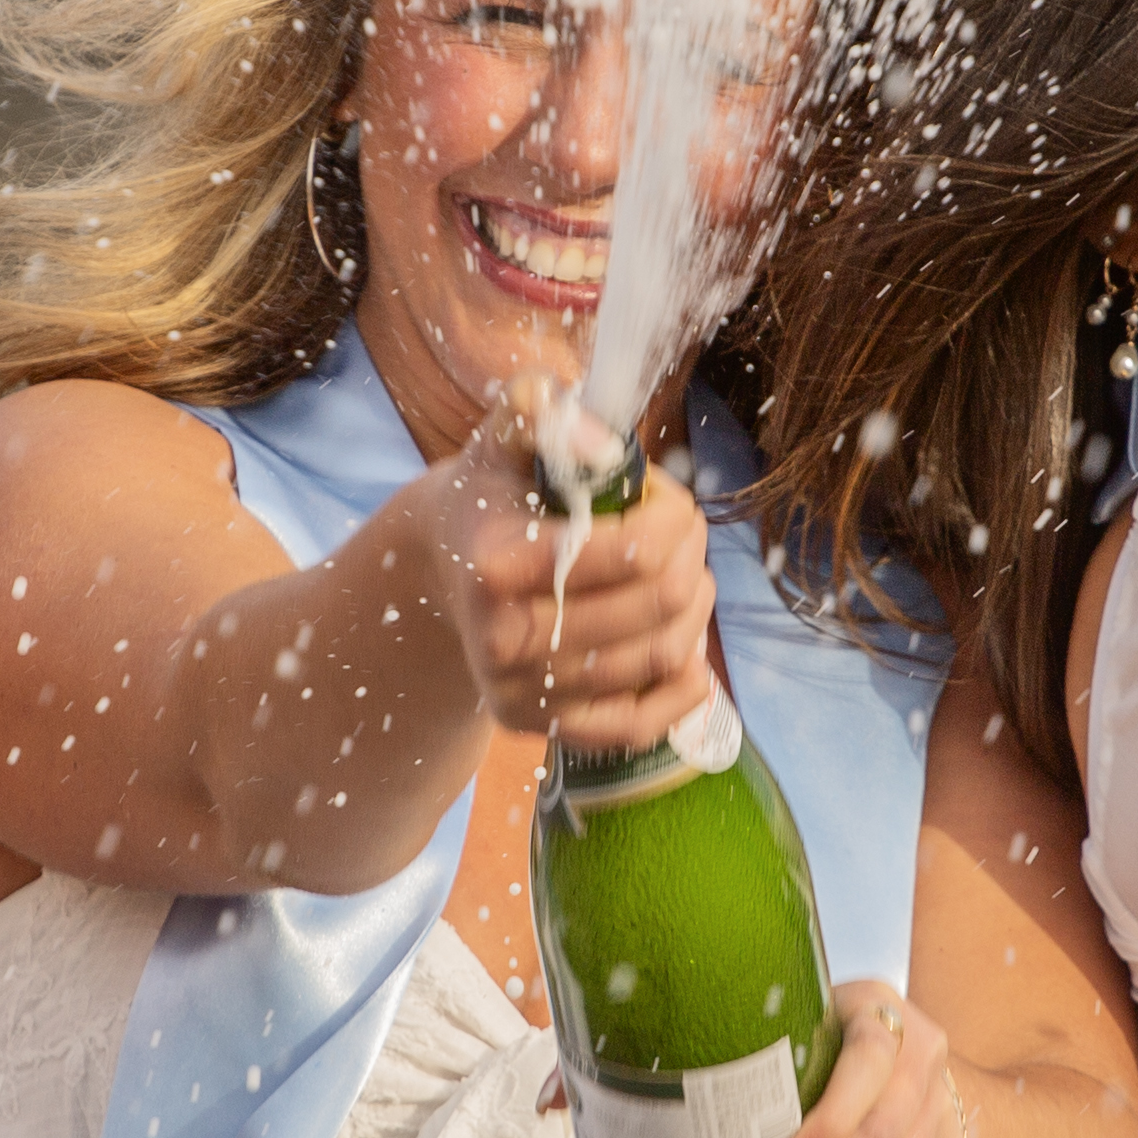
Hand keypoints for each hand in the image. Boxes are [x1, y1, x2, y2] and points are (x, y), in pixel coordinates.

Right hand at [427, 385, 718, 753]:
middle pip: (660, 602)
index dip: (677, 516)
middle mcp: (503, 638)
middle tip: (685, 533)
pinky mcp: (539, 727)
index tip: (670, 496)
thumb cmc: (490, 496)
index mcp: (496, 563)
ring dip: (695, 608)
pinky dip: (683, 685)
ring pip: (662, 656)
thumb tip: (603, 447)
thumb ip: (540, 410)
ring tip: (687, 576)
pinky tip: (684, 644)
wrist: (442, 571)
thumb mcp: (504, 437)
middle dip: (691, 556)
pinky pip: (640, 725)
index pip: (636, 550)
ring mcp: (523, 691)